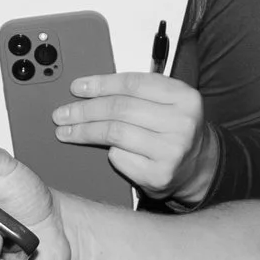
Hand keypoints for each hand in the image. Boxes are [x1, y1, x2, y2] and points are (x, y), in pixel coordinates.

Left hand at [51, 72, 220, 206]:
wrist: (197, 166)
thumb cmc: (174, 130)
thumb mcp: (166, 102)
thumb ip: (135, 92)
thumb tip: (88, 89)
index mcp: (184, 97)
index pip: (132, 84)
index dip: (100, 84)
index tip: (77, 88)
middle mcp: (181, 123)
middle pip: (119, 109)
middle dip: (84, 111)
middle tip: (62, 113)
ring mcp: (172, 151)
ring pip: (114, 133)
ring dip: (84, 132)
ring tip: (66, 131)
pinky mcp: (159, 174)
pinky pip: (120, 158)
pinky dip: (108, 152)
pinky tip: (103, 150)